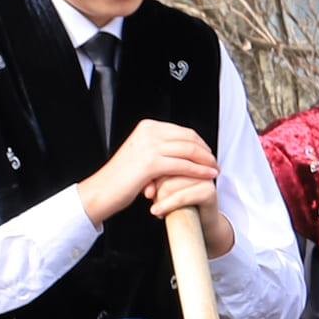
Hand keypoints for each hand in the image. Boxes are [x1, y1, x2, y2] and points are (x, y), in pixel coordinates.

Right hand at [80, 119, 223, 227]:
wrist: (103, 190)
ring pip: (189, 150)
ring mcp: (150, 146)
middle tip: (215, 163)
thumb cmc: (121, 178)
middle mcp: (149, 132)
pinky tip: (208, 176)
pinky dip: (199, 171)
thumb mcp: (141, 154)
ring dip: (206, 161)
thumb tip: (181, 151)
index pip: (182, 131)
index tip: (208, 154)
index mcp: (147, 127)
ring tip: (215, 170)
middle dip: (206, 151)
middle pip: (189, 138)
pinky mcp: (152, 163)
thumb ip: (159, 149)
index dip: (200, 142)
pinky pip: (183, 165)